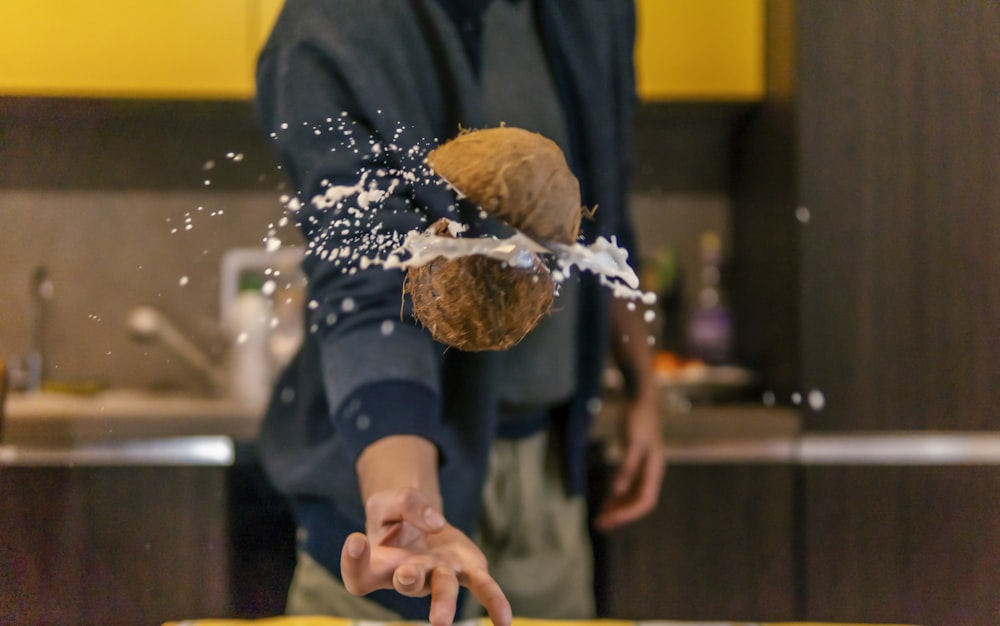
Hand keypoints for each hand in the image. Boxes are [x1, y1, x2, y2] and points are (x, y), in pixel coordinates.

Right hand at [341, 487, 511, 625]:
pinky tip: (504, 622)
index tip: (355, 540)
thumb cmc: (397, 518)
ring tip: (441, 621)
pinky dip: (493, 602)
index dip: (353, 562)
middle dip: (407, 578)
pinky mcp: (467, 570)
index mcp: (381, 564)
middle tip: (405, 576)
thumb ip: (407, 504)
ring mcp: (439, 575)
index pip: (360, 575)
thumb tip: (435, 522)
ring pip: (442, 587)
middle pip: (405, 581)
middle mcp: (407, 575)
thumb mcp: (392, 500)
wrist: (420, 521)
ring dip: (443, 601)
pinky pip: (482, 586)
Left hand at [593, 396, 665, 530]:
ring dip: (618, 509)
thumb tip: (618, 491)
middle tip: (600, 525)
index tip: (610, 519)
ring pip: (633, 497)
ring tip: (601, 519)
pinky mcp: (636, 464)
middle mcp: (651, 473)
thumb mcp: (632, 441)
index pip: (645, 501)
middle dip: (620, 515)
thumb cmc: (639, 418)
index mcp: (654, 470)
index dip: (628, 513)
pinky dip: (617, 497)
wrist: (642, 399)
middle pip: (638, 503)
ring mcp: (644, 470)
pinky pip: (628, 487)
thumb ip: (627, 467)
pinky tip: (606, 502)